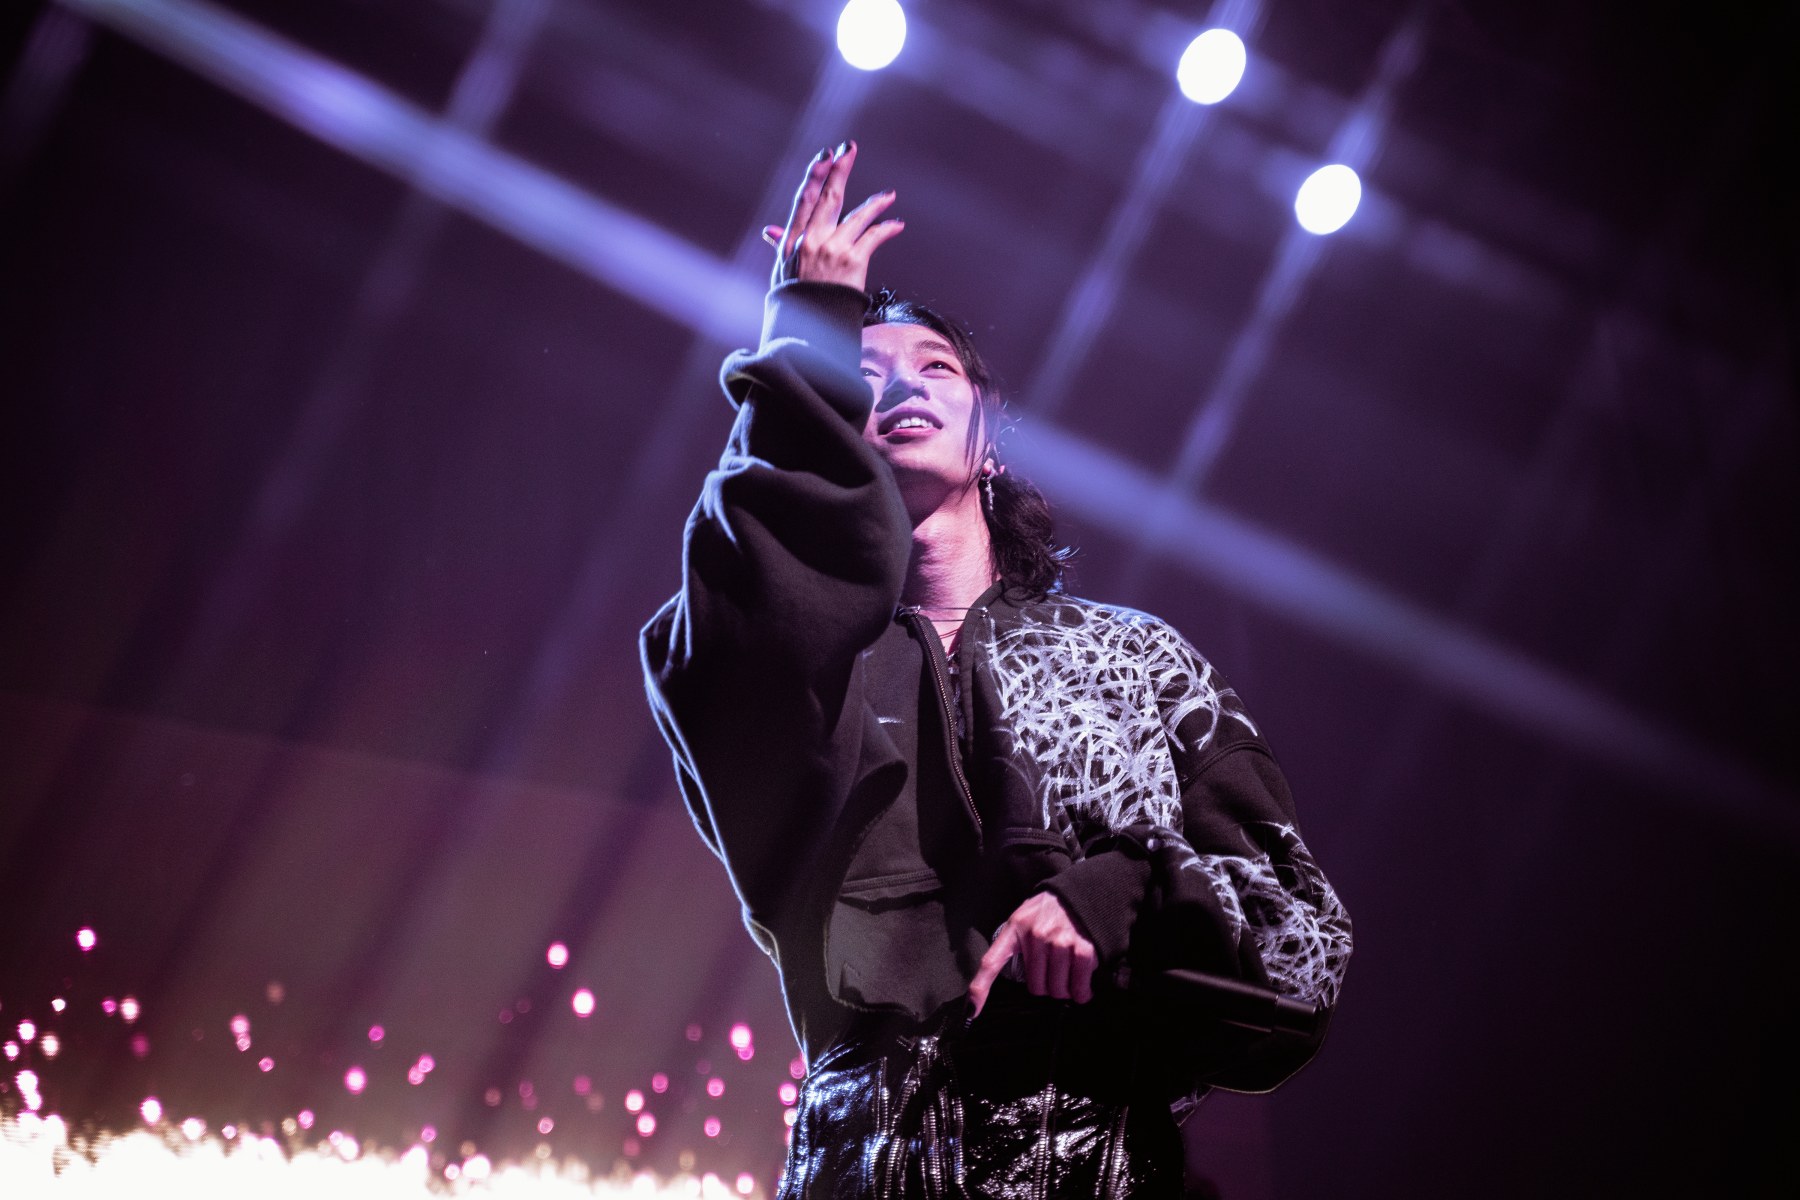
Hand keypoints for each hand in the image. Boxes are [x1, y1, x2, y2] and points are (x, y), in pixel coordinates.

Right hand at [761, 141, 903, 291]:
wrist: (808, 334)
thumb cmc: (796, 304)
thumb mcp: (782, 273)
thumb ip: (782, 247)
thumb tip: (770, 231)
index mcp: (792, 241)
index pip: (804, 199)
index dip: (815, 174)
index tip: (826, 155)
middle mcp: (811, 241)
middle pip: (828, 197)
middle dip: (840, 169)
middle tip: (850, 147)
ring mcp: (832, 250)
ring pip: (857, 215)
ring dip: (875, 203)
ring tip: (888, 196)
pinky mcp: (853, 262)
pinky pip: (874, 237)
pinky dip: (887, 228)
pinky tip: (896, 224)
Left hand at [967, 892, 1097, 1017]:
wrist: (1079, 895)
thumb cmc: (1048, 912)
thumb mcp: (1022, 919)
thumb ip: (1014, 945)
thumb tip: (1008, 980)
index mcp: (1014, 929)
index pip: (991, 962)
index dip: (980, 989)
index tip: (971, 1011)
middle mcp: (1035, 936)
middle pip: (1036, 988)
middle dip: (1046, 986)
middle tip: (1053, 971)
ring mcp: (1059, 943)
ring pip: (1057, 990)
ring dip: (1064, 989)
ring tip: (1068, 974)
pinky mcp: (1082, 949)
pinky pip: (1079, 987)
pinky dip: (1082, 992)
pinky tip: (1082, 985)